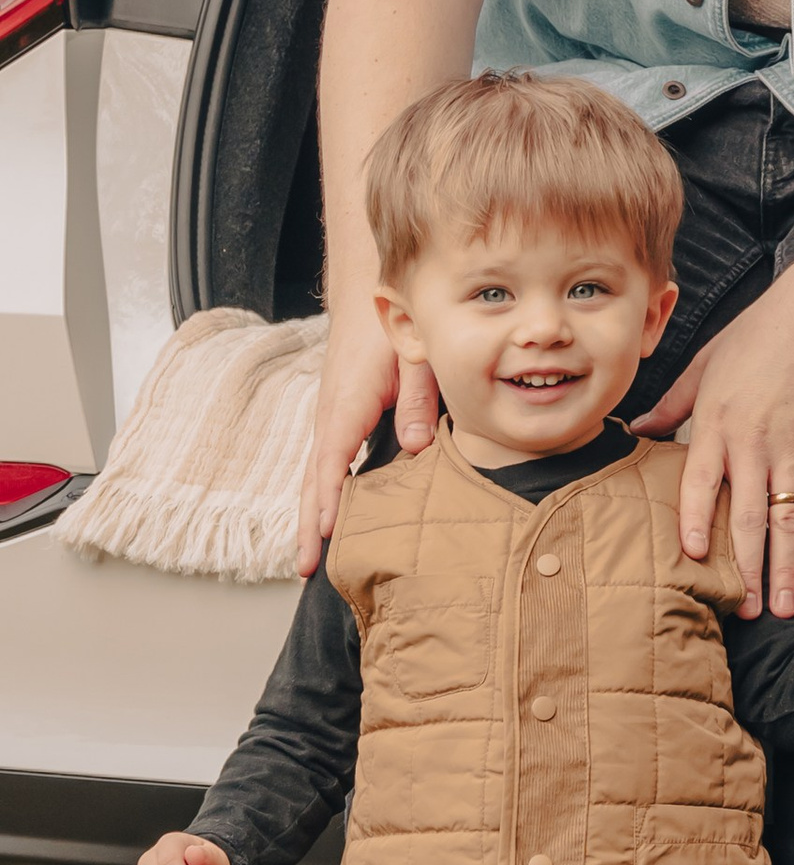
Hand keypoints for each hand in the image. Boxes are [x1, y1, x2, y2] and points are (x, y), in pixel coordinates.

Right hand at [298, 304, 439, 576]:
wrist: (365, 296)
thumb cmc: (391, 325)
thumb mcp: (415, 357)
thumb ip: (419, 401)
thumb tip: (418, 447)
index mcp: (348, 404)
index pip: (332, 461)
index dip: (329, 498)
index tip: (326, 533)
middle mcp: (330, 416)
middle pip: (311, 478)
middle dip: (307, 523)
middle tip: (303, 568)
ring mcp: (329, 418)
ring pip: (314, 474)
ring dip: (309, 514)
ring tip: (307, 557)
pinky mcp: (338, 418)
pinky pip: (325, 463)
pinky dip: (320, 493)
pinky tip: (327, 518)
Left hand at [634, 253, 793, 619]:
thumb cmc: (758, 334)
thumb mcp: (705, 363)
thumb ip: (671, 403)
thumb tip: (635, 429)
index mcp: (719, 421)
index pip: (702, 482)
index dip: (695, 522)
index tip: (691, 558)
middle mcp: (756, 443)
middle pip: (748, 516)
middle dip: (744, 567)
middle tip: (741, 610)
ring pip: (787, 521)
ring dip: (782, 568)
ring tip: (779, 606)